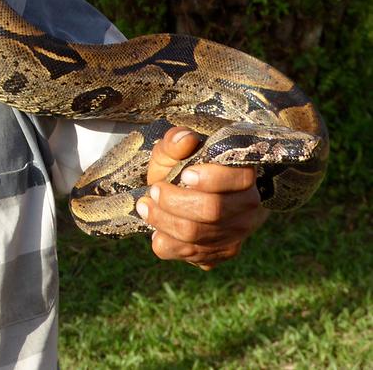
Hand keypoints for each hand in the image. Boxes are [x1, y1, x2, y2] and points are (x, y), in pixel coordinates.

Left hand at [136, 126, 269, 269]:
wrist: (182, 195)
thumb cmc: (180, 169)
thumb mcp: (173, 151)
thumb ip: (175, 141)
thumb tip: (184, 138)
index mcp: (244, 174)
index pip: (239, 179)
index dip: (210, 178)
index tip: (185, 175)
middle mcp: (248, 207)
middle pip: (212, 211)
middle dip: (174, 201)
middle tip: (153, 190)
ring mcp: (237, 233)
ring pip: (198, 236)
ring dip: (163, 221)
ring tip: (145, 206)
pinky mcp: (222, 253)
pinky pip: (192, 255)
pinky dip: (168, 243)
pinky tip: (158, 231)